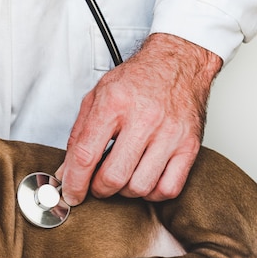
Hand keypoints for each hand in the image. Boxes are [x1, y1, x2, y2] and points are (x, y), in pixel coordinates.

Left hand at [57, 33, 221, 204]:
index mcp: (114, 103)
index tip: (71, 193)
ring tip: (121, 175)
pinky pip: (168, 188)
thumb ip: (78, 135)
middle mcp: (144, 119)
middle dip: (98, 189)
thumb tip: (66, 172)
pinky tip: (144, 178)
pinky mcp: (190, 146)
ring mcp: (170, 134)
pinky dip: (151, 192)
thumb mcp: (96, 96)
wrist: (178, 63)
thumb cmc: (137, 79)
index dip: (74, 181)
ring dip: (124, 191)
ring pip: (140, 187)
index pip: (86, 154)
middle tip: (96, 183)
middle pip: (113, 176)